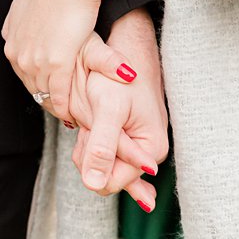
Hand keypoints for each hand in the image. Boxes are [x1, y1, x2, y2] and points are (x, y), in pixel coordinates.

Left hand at [2, 0, 134, 124]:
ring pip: (44, 92)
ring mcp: (36, 62)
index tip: (46, 88)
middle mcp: (19, 55)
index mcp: (11, 42)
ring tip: (67, 114)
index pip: (21, 71)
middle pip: (31, 85)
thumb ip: (17, 20)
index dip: (35, 81)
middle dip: (44, 96)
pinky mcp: (56, 65)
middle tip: (57, 107)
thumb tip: (13, 27)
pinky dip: (65, 106)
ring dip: (55, 105)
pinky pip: (59, 94)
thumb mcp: (22, 3)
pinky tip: (71, 114)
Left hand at [70, 12, 168, 202]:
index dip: (93, 164)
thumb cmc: (119, 77)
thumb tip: (94, 185)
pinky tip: (91, 124)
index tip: (90, 135)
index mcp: (150, 150)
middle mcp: (146, 153)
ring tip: (92, 118)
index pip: (112, 182)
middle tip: (91, 123)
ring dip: (88, 144)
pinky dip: (90, 140)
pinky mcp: (124, 139)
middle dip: (90, 153)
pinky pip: (100, 151)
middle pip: (104, 175)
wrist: (126, 54)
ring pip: (98, 163)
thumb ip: (102, 148)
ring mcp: (135, 147)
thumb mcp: (108, 110)